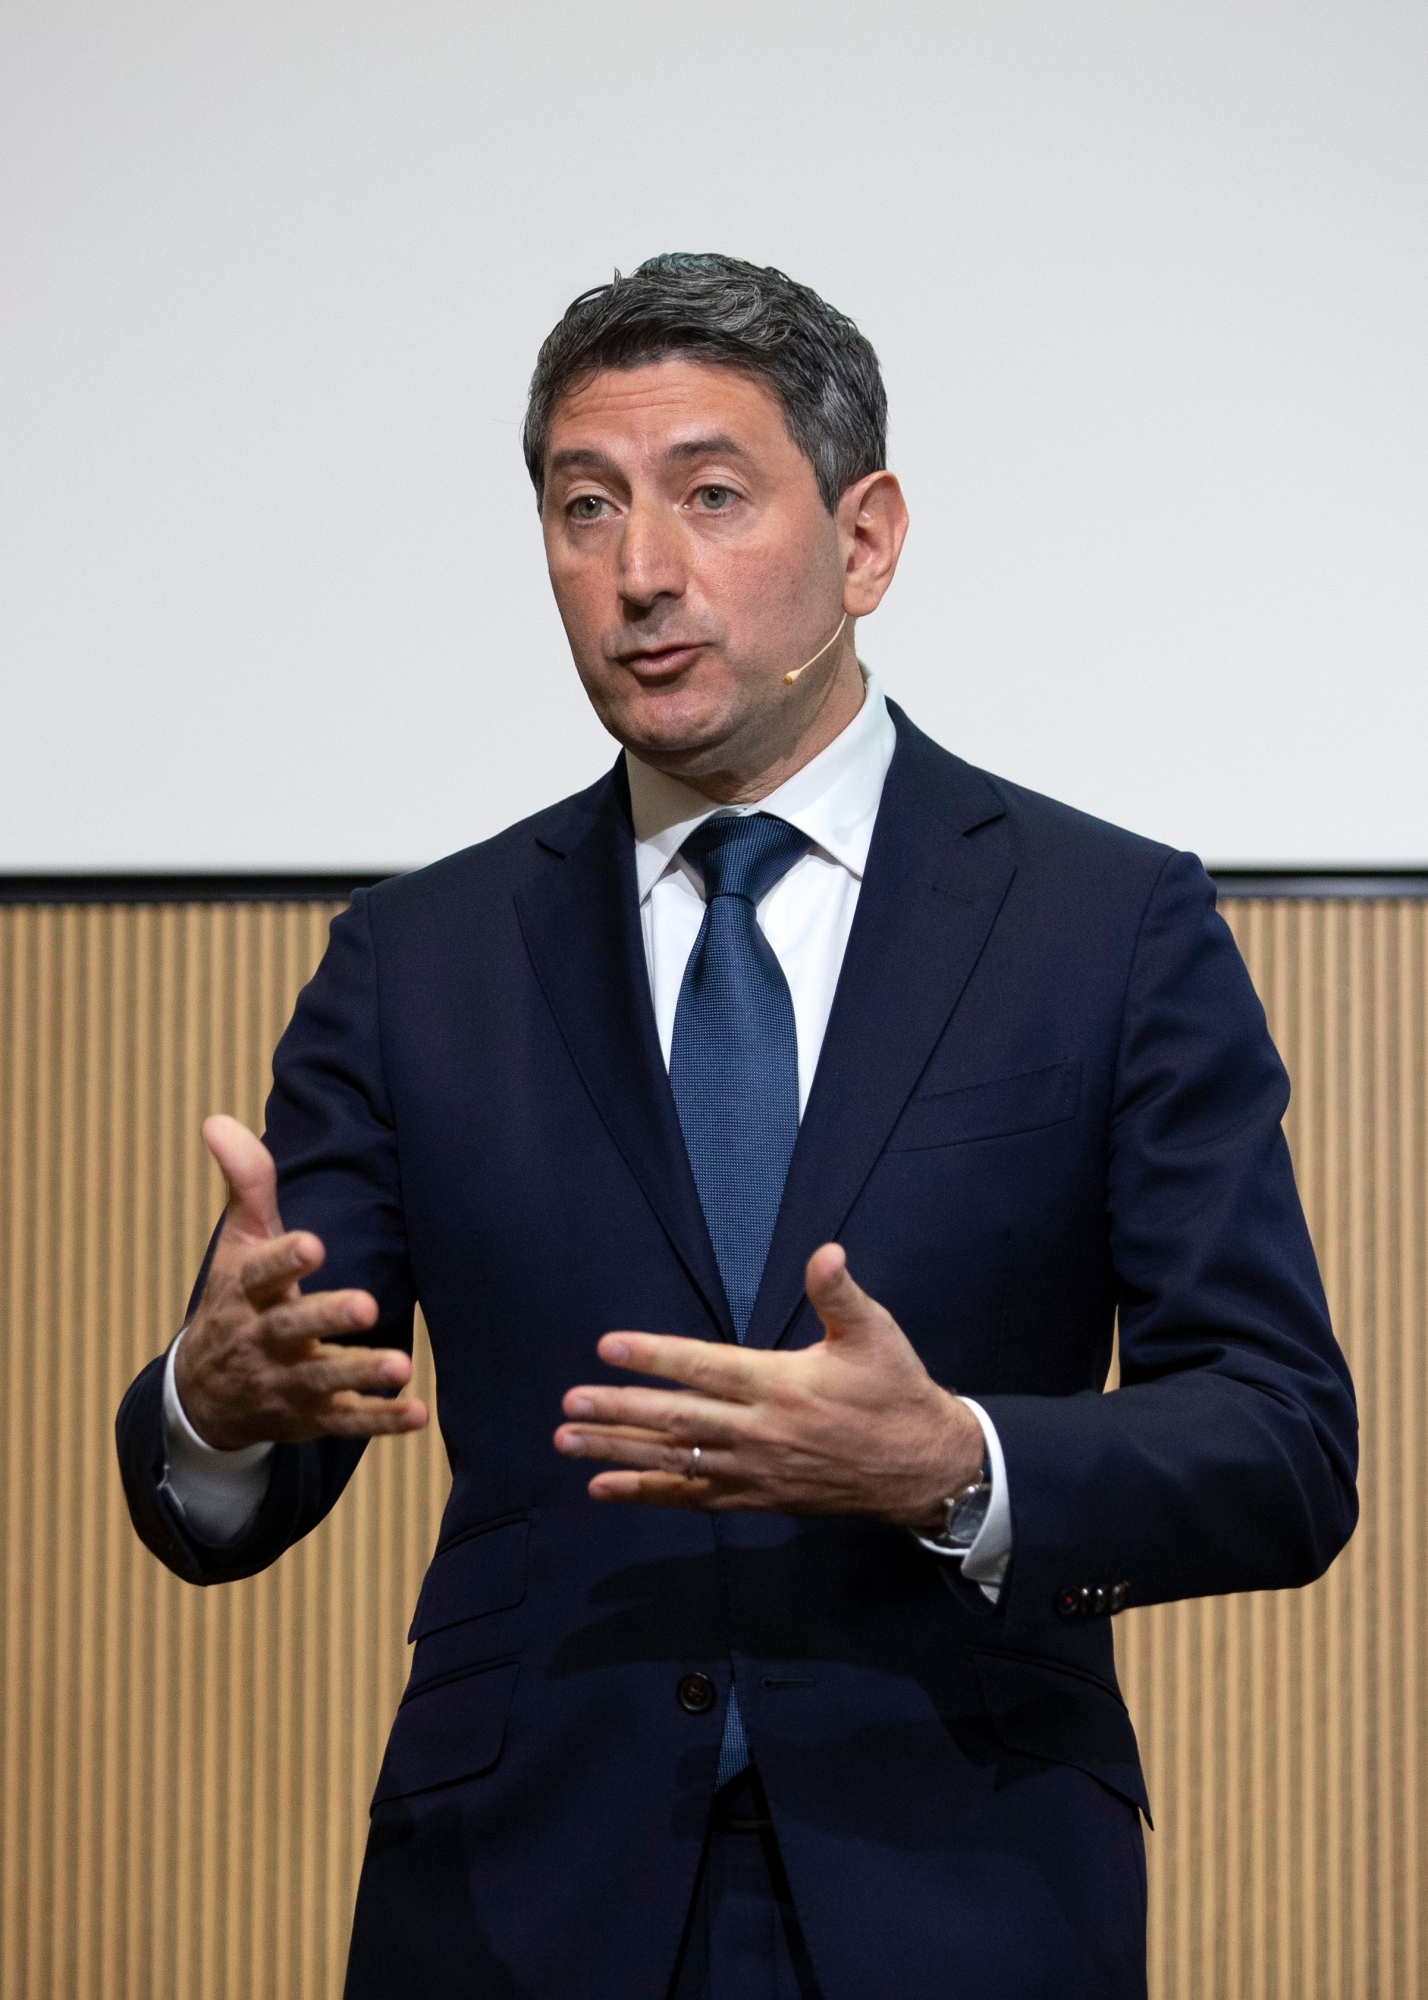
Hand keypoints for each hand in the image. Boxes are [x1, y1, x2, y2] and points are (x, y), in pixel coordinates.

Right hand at [172, 1115, 427, 1449]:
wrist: (203, 1393)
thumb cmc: (235, 1299)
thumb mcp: (238, 1242)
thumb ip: (246, 1184)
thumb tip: (218, 1120)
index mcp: (246, 1293)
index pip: (260, 1274)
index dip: (285, 1260)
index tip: (313, 1243)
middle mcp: (263, 1340)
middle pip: (292, 1328)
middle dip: (327, 1317)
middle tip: (367, 1305)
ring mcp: (287, 1382)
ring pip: (323, 1380)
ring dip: (361, 1372)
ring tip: (401, 1364)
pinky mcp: (311, 1416)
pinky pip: (346, 1421)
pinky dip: (381, 1421)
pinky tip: (418, 1414)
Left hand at [554, 1244, 982, 1530]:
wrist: (922, 1467)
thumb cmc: (895, 1392)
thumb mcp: (875, 1333)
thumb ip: (841, 1293)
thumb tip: (826, 1252)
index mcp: (780, 1384)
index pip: (704, 1367)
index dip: (655, 1357)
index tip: (609, 1346)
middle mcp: (759, 1431)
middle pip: (676, 1419)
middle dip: (618, 1409)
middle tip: (569, 1403)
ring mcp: (753, 1470)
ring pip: (674, 1460)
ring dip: (617, 1451)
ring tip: (566, 1442)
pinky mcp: (755, 1497)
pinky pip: (691, 1497)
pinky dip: (646, 1493)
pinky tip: (603, 1489)